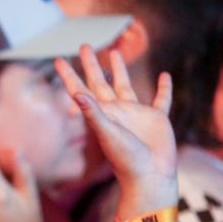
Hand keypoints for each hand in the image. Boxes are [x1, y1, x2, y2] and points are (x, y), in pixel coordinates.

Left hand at [54, 47, 177, 215]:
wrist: (150, 176)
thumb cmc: (126, 159)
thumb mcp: (106, 134)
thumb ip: (92, 113)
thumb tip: (76, 93)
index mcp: (101, 113)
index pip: (81, 89)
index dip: (69, 75)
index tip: (58, 59)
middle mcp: (117, 111)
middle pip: (101, 82)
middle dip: (91, 65)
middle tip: (84, 45)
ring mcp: (137, 114)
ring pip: (126, 86)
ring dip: (120, 70)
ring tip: (114, 52)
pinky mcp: (157, 119)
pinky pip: (162, 99)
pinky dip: (163, 88)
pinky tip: (164, 76)